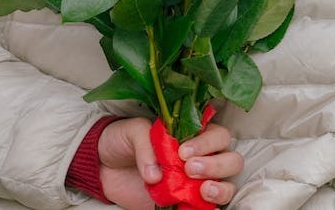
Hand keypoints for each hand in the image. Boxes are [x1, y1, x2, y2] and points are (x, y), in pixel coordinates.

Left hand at [98, 117, 243, 208]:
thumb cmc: (124, 141)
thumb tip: (156, 175)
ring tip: (203, 190)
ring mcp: (197, 182)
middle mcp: (203, 157)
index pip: (218, 135)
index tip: (183, 152)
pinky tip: (196, 205)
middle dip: (217, 164)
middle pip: (231, 159)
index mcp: (195, 135)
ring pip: (227, 184)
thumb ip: (147, 146)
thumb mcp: (133, 132)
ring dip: (220, 187)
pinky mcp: (186, 202)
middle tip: (190, 169)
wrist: (102, 165)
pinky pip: (207, 206)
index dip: (207, 143)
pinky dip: (208, 207)